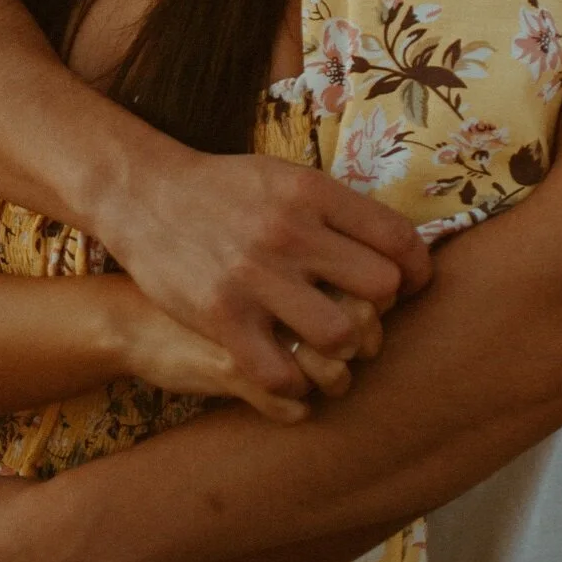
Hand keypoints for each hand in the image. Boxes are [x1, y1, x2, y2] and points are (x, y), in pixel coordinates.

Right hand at [99, 149, 431, 399]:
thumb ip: (338, 209)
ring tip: (332, 355)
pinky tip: (290, 373)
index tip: (412, 285)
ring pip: (339, 336)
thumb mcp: (285, 177)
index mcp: (311, 192)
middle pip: (380, 290)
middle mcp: (289, 231)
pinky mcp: (221, 316)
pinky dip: (295, 384)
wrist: (144, 195)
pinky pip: (281, 373)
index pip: (397, 239)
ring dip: (343, 354)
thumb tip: (400, 245)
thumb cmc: (225, 189)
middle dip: (381, 312)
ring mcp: (254, 276)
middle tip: (366, 319)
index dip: (417, 269)